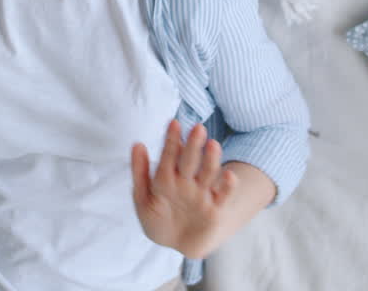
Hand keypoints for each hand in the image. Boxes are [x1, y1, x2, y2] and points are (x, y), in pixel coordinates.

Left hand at [131, 119, 237, 258]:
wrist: (175, 245)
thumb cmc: (157, 218)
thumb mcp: (143, 197)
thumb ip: (140, 172)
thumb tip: (137, 143)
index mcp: (167, 177)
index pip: (169, 155)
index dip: (171, 140)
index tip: (173, 123)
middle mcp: (186, 182)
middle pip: (190, 161)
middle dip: (194, 145)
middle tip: (198, 128)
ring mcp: (202, 194)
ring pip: (208, 174)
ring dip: (211, 160)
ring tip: (213, 145)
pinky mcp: (215, 210)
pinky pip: (223, 196)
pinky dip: (227, 187)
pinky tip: (230, 176)